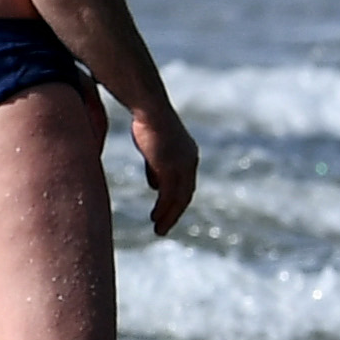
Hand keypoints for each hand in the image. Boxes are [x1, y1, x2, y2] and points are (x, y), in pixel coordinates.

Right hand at [135, 102, 199, 237]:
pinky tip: (156, 218)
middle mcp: (190, 162)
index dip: (178, 201)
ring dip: (169, 216)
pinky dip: (163, 209)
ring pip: (178, 198)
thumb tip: (156, 186)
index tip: (168, 214)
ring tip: (159, 229)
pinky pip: (168, 194)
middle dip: (175, 213)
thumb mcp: (155, 149)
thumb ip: (157, 168)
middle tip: (164, 227)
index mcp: (189, 157)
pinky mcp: (171, 166)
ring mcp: (182, 165)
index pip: (186, 185)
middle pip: (185, 195)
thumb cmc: (149, 125)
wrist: (150, 110)